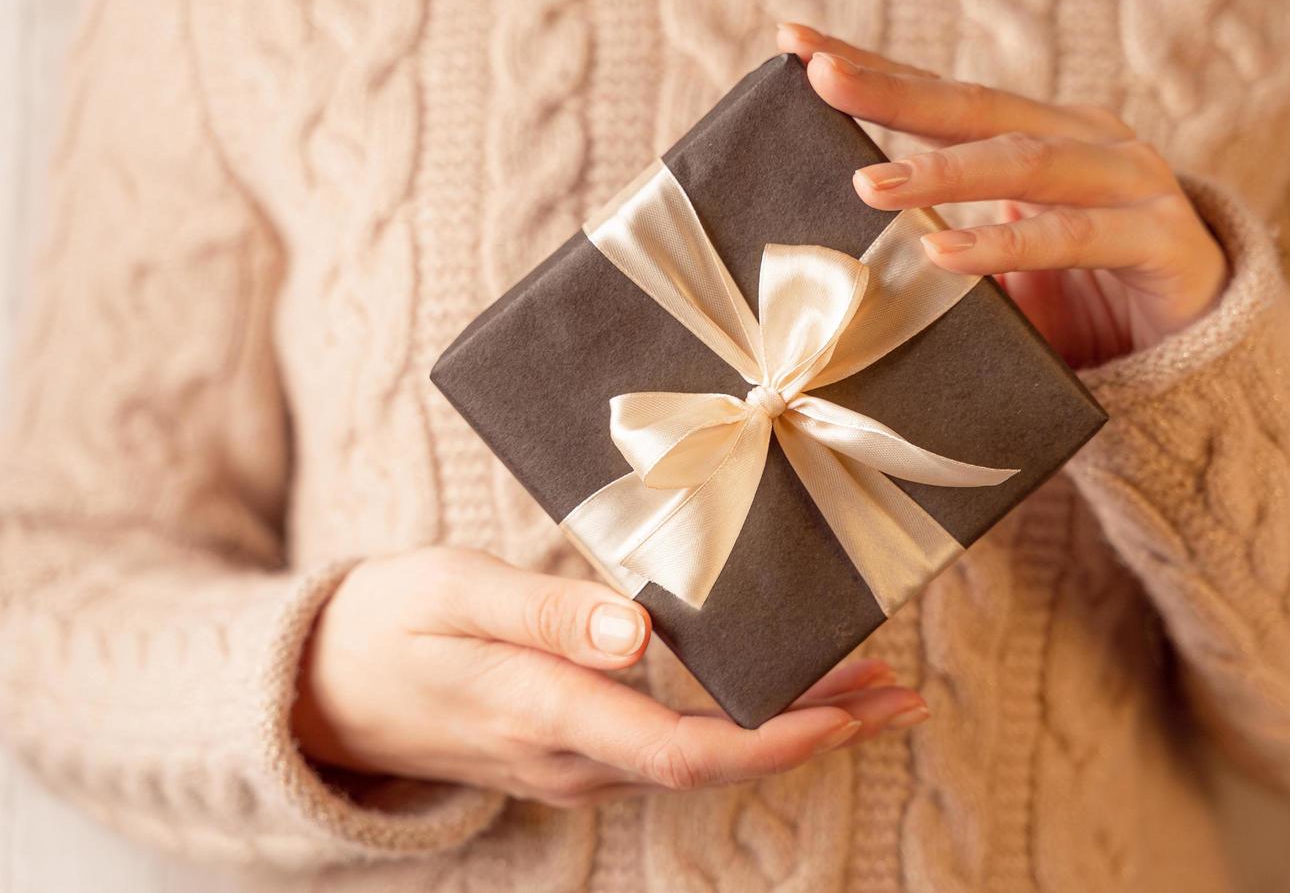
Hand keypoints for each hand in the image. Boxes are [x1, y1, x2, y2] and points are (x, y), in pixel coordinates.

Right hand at [292, 546, 927, 807]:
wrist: (319, 686)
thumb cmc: (384, 623)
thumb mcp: (449, 593)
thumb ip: (541, 611)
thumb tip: (638, 636)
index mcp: (546, 714)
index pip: (686, 750)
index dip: (779, 738)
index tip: (856, 705)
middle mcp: (571, 758)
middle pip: (715, 764)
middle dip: (816, 733)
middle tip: (902, 695)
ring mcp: (570, 764)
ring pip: (700, 760)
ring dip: (786, 728)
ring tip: (866, 687)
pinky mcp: (568, 751)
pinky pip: (670, 748)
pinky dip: (738, 723)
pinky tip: (771, 693)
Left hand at [775, 22, 1228, 368]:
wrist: (1197, 348)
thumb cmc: (1085, 303)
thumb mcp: (1000, 265)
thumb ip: (941, 240)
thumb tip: (839, 249)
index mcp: (1040, 132)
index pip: (942, 94)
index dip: (873, 67)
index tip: (795, 41)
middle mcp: (1083, 139)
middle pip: (976, 106)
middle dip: (894, 90)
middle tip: (820, 76)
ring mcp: (1129, 182)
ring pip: (1026, 162)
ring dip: (945, 170)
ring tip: (872, 185)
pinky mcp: (1160, 240)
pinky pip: (1073, 239)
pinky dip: (1006, 245)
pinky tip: (944, 252)